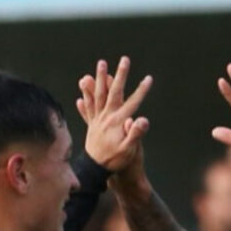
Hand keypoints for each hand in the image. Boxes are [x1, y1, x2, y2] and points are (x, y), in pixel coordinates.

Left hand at [76, 56, 151, 172]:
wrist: (95, 171)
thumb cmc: (115, 161)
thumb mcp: (129, 150)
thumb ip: (135, 134)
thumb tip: (142, 119)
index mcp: (117, 122)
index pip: (132, 102)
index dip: (141, 90)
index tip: (149, 78)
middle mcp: (106, 117)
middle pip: (113, 92)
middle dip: (120, 75)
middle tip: (124, 59)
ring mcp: (97, 121)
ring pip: (97, 96)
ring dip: (99, 80)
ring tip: (100, 66)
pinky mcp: (91, 127)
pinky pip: (87, 111)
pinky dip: (85, 102)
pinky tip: (80, 97)